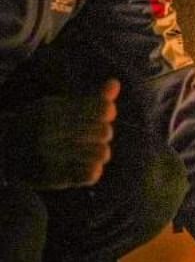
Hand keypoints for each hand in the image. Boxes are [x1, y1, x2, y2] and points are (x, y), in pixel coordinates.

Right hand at [0, 78, 118, 189]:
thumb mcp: (58, 106)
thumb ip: (90, 99)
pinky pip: (92, 174)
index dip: (105, 112)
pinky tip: (84, 166)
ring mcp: (49, 157)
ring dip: (99, 152)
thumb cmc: (38, 124)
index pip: (104, 109)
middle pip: (105, 132)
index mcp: (51, 111)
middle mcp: (48, 133)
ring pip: (102, 153)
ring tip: (87, 151)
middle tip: (89, 136)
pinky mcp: (53, 178)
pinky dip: (92, 170)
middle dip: (101, 133)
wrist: (3, 152)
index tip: (98, 115)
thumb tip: (115, 83)